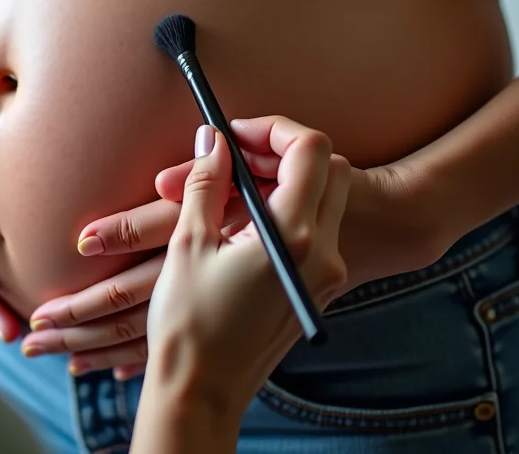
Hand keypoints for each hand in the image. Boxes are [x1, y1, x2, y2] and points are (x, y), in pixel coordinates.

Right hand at [145, 123, 348, 410]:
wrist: (202, 389)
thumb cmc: (189, 323)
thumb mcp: (189, 244)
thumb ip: (204, 183)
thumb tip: (212, 141)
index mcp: (292, 236)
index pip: (310, 150)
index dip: (273, 129)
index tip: (234, 134)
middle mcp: (322, 253)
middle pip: (329, 170)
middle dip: (284, 151)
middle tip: (236, 157)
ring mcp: (327, 274)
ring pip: (325, 201)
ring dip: (287, 182)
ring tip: (232, 193)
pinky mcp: (318, 290)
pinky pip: (316, 233)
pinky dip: (288, 213)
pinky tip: (243, 226)